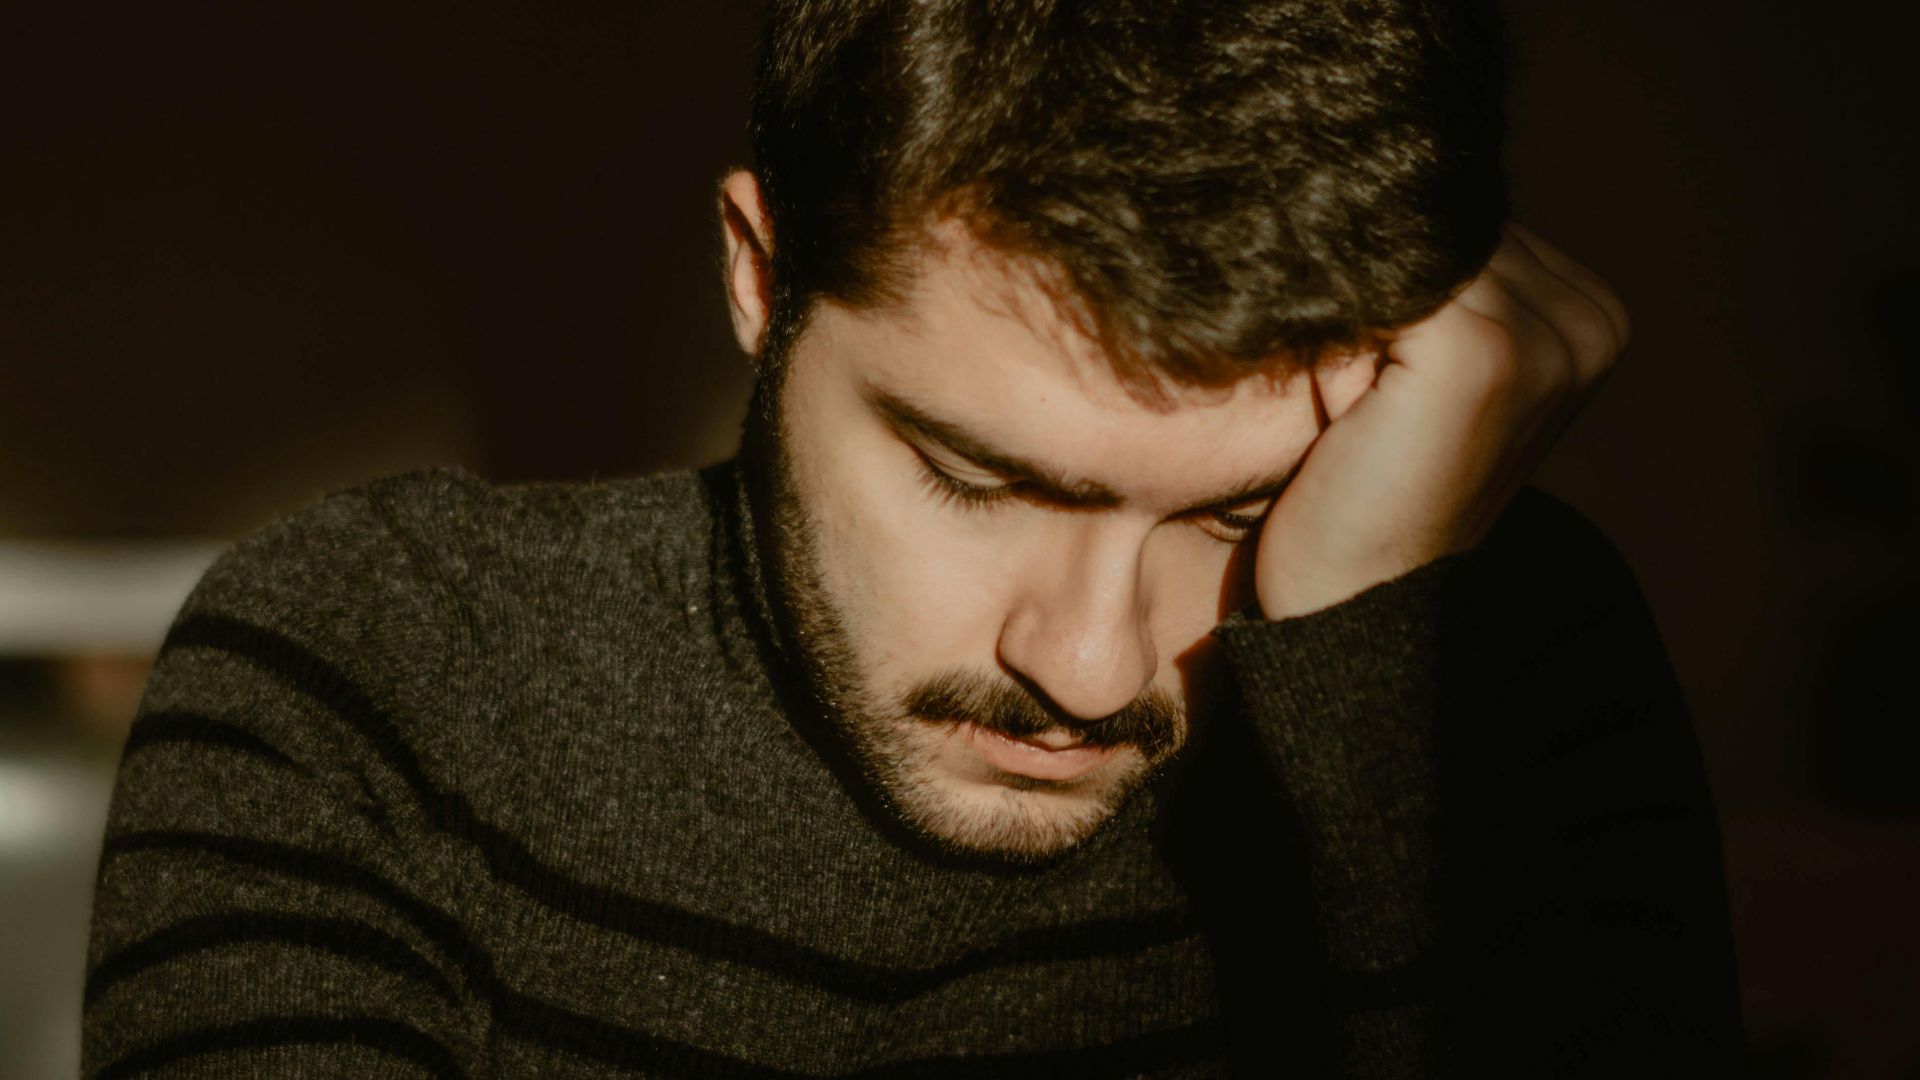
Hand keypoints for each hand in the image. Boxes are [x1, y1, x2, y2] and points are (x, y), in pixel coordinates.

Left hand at [1254, 225, 1629, 618]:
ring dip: (1345, 267)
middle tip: (1300, 284)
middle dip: (1371, 246)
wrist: (1353, 608)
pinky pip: (1386, 270)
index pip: (1470, 221)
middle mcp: (1589, 323)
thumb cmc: (1364, 491)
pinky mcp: (1483, 354)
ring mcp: (1547, 339)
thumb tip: (1363, 179)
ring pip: (1414, 241)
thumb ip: (1430, 289)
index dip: (1390, 237)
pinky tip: (1296, 335)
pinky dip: (1328, 292)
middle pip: (1449, 223)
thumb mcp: (1416, 376)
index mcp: (1593, 320)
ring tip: (1298, 319)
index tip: (1318, 251)